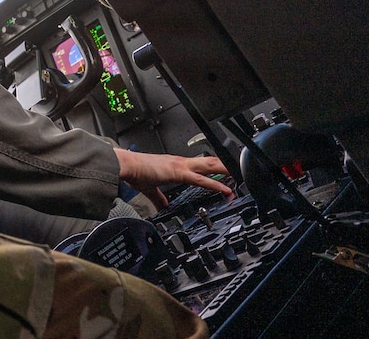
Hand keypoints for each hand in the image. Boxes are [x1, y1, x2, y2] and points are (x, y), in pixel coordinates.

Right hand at [114, 149, 231, 209]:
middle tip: (241, 170)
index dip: (212, 169)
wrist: (127, 165)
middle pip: (210, 162)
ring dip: (226, 171)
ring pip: (210, 167)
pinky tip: (226, 190)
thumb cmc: (135, 172)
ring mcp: (181, 166)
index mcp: (176, 165)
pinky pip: (201, 180)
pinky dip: (215, 185)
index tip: (224, 174)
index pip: (199, 166)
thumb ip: (158, 197)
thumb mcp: (150, 187)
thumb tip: (163, 206)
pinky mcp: (178, 173)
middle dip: (226, 166)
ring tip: (241, 175)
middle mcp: (181, 162)